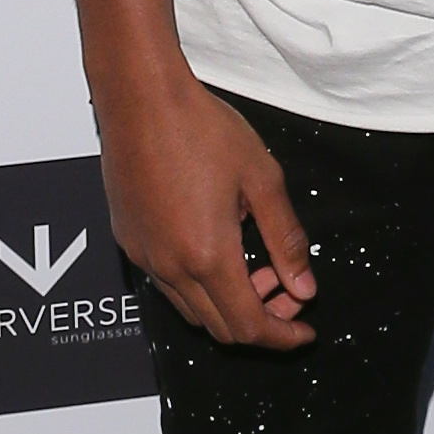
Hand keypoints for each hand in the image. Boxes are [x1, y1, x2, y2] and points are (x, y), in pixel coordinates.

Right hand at [94, 60, 316, 348]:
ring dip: (229, 304)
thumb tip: (304, 287)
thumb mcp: (262, 179)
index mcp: (208, 255)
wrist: (140, 97)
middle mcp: (170, 266)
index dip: (283, 336)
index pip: (250, 327)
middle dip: (260, 322)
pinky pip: (168, 284)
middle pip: (221, 328)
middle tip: (286, 292)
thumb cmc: (200, 128)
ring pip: (192, 311)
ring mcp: (145, 256)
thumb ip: (287, 240)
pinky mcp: (129, 241)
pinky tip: (218, 244)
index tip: (304, 330)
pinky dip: (200, 285)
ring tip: (255, 265)